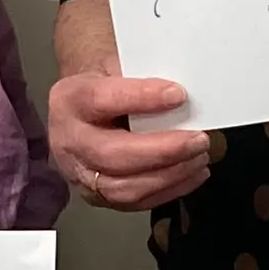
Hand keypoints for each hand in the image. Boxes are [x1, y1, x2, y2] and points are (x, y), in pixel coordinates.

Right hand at [49, 71, 213, 209]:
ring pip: (123, 187)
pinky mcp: (97, 195)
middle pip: (112, 154)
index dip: (142, 98)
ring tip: (198, 157)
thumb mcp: (116, 67)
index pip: (103, 100)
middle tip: (197, 139)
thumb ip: (144, 76)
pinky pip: (135, 202)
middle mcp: (69, 140)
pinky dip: (170, 190)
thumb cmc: (106, 85)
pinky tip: (191, 174)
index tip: (178, 95)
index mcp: (71, 99)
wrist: (84, 108)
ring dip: (169, 175)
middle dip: (163, 150)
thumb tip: (187, 89)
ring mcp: (80, 172)